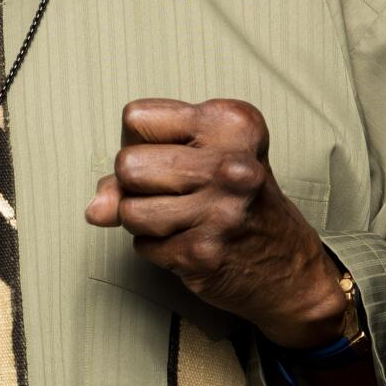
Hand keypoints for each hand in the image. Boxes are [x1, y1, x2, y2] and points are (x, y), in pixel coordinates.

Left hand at [84, 99, 346, 350]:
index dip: (141, 140)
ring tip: (181, 218)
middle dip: (136, 183)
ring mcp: (220, 211)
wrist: (291, 268)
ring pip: (128, 210)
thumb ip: (142, 167)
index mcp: (232, 124)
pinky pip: (142, 246)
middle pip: (127, 164)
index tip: (173, 154)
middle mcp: (232, 164)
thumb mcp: (203, 161)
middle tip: (175, 191)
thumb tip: (95, 207)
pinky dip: (158, 249)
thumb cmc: (240, 201)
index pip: (136, 118)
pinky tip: (190, 242)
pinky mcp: (204, 253)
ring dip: (143, 220)